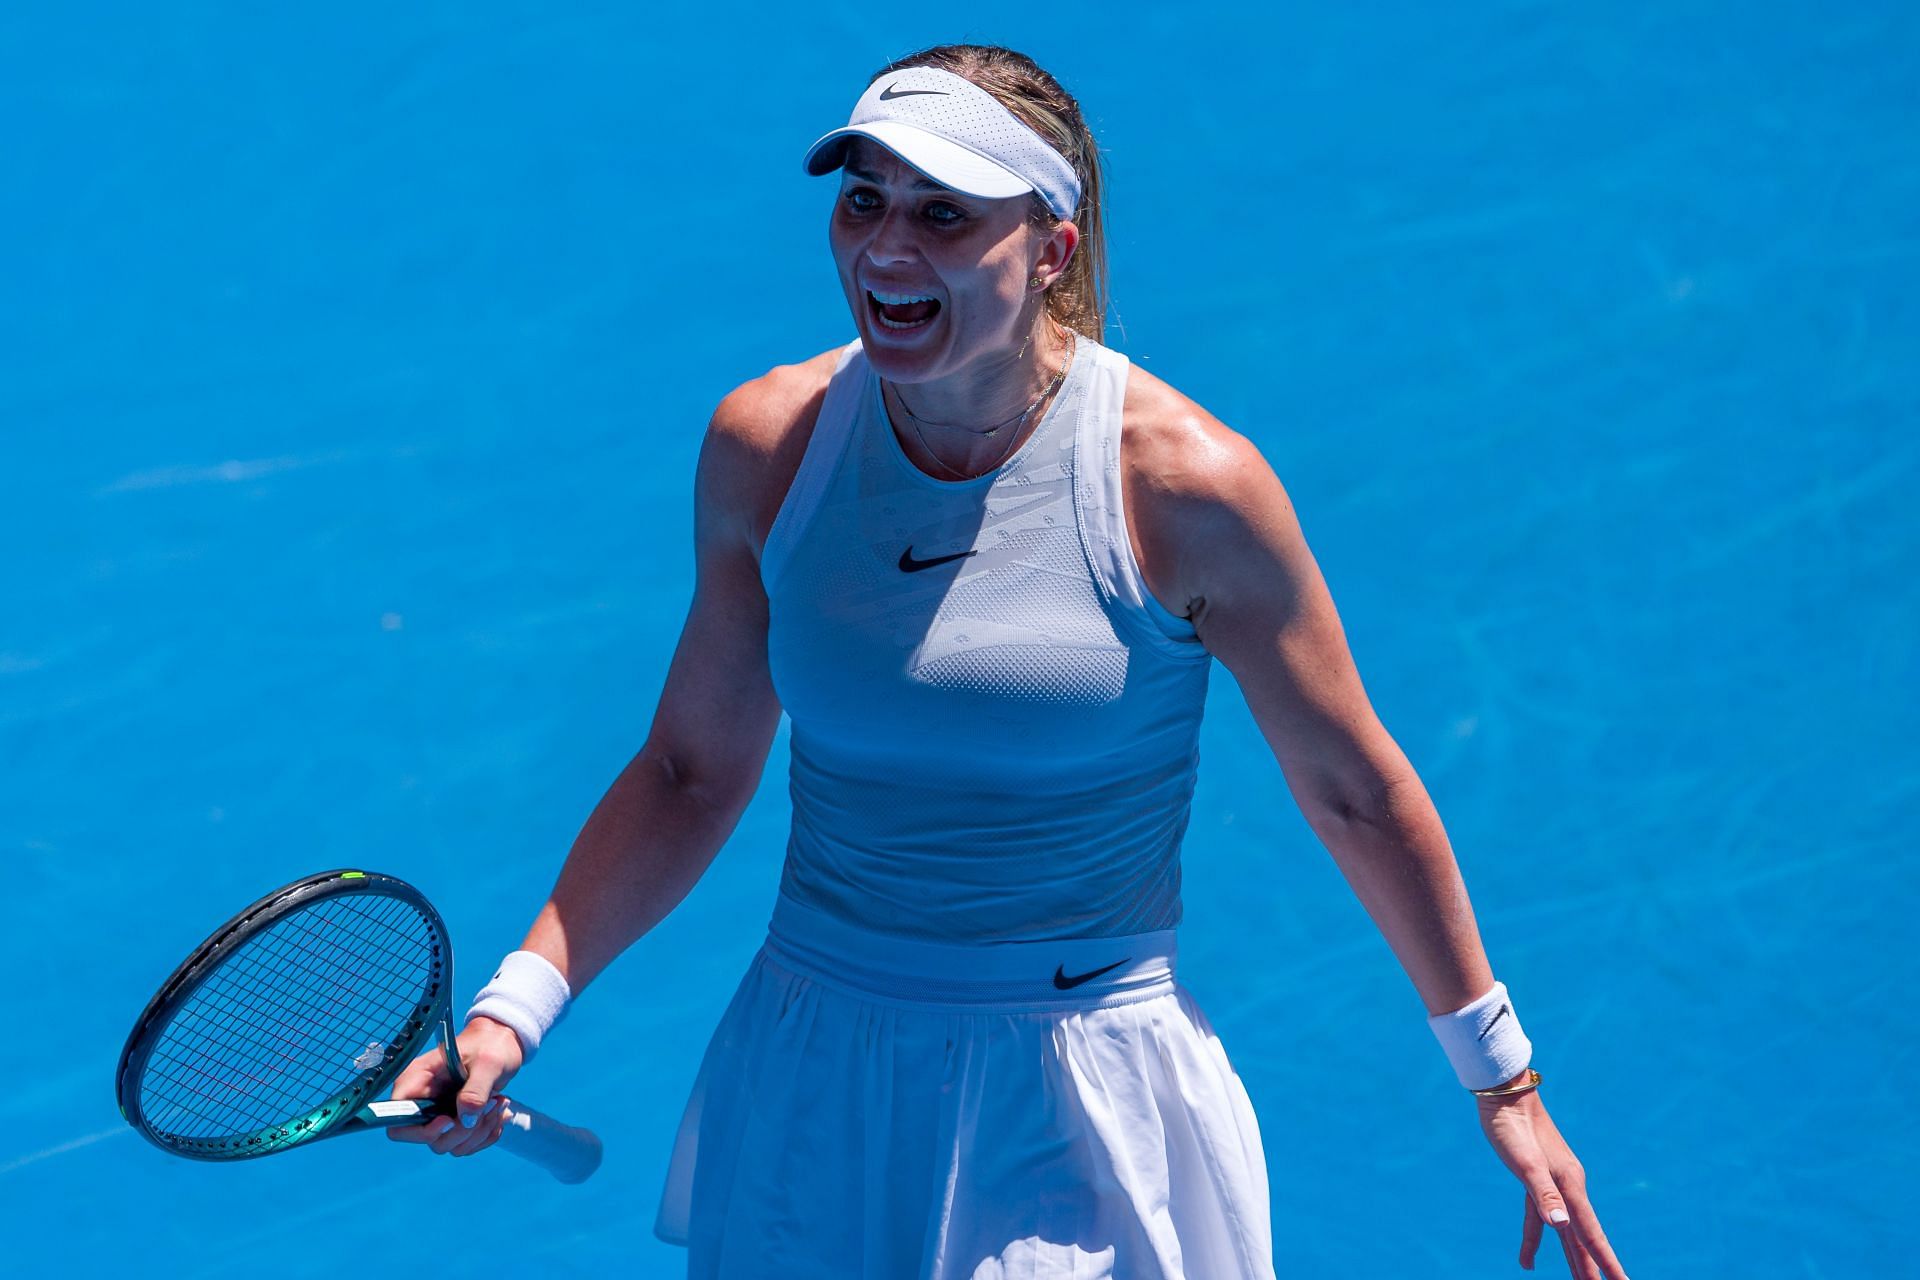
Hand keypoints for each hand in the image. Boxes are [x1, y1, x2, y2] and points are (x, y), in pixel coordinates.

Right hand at [384, 1016, 526, 1157]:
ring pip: (450, 1144)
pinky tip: (499, 1112)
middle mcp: (423, 1100)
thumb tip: (465, 1119)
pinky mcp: (455, 1121)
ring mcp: (438, 1113)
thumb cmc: (490, 1045)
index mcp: (417, 1079)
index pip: (397, 1120)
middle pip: (430, 1139)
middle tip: (490, 1103)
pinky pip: (465, 1143)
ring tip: (499, 1102)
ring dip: (479, 1131)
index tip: (450, 1119)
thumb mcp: (487, 1063)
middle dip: (464, 1130)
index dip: (421, 1130)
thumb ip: (475, 1090)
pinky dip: (486, 1132)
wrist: (503, 1044)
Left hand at [1475, 1083, 1630, 1278]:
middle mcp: (1568, 1187)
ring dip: (1572, 1260)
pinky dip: (1534, 1241)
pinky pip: (1537, 1219)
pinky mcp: (1535, 1180)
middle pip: (1583, 1238)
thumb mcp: (1524, 1161)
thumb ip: (1542, 1193)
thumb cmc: (1513, 1125)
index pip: (1590, 1234)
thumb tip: (1562, 1225)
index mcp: (1570, 1185)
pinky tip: (1527, 1263)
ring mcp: (1553, 1183)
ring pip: (1565, 1232)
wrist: (1504, 1093)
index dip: (1606, 1262)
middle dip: (1593, 1268)